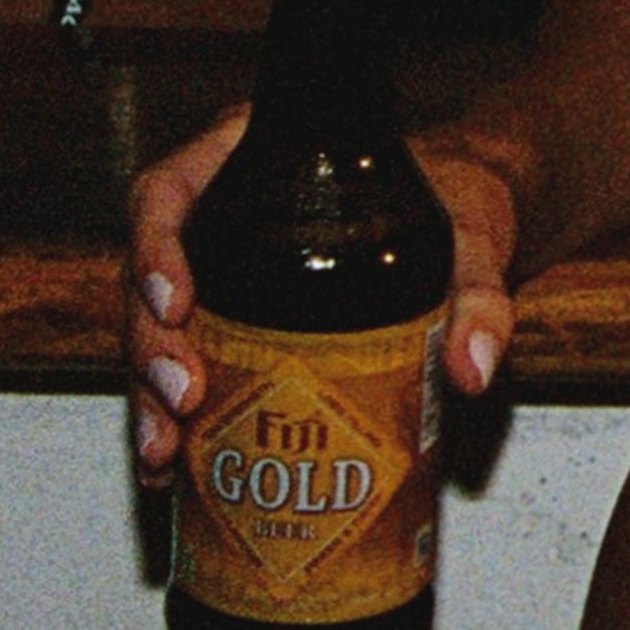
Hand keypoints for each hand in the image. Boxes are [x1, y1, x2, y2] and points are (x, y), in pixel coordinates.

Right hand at [125, 122, 523, 480]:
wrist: (465, 223)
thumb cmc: (457, 203)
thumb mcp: (473, 233)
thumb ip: (479, 293)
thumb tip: (469, 369)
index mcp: (255, 158)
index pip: (170, 189)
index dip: (153, 247)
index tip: (176, 304)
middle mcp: (223, 214)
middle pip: (149, 275)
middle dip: (151, 344)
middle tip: (182, 399)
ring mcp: (220, 274)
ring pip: (157, 331)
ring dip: (149, 395)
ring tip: (165, 455)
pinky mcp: (229, 326)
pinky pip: (183, 368)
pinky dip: (172, 422)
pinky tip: (172, 472)